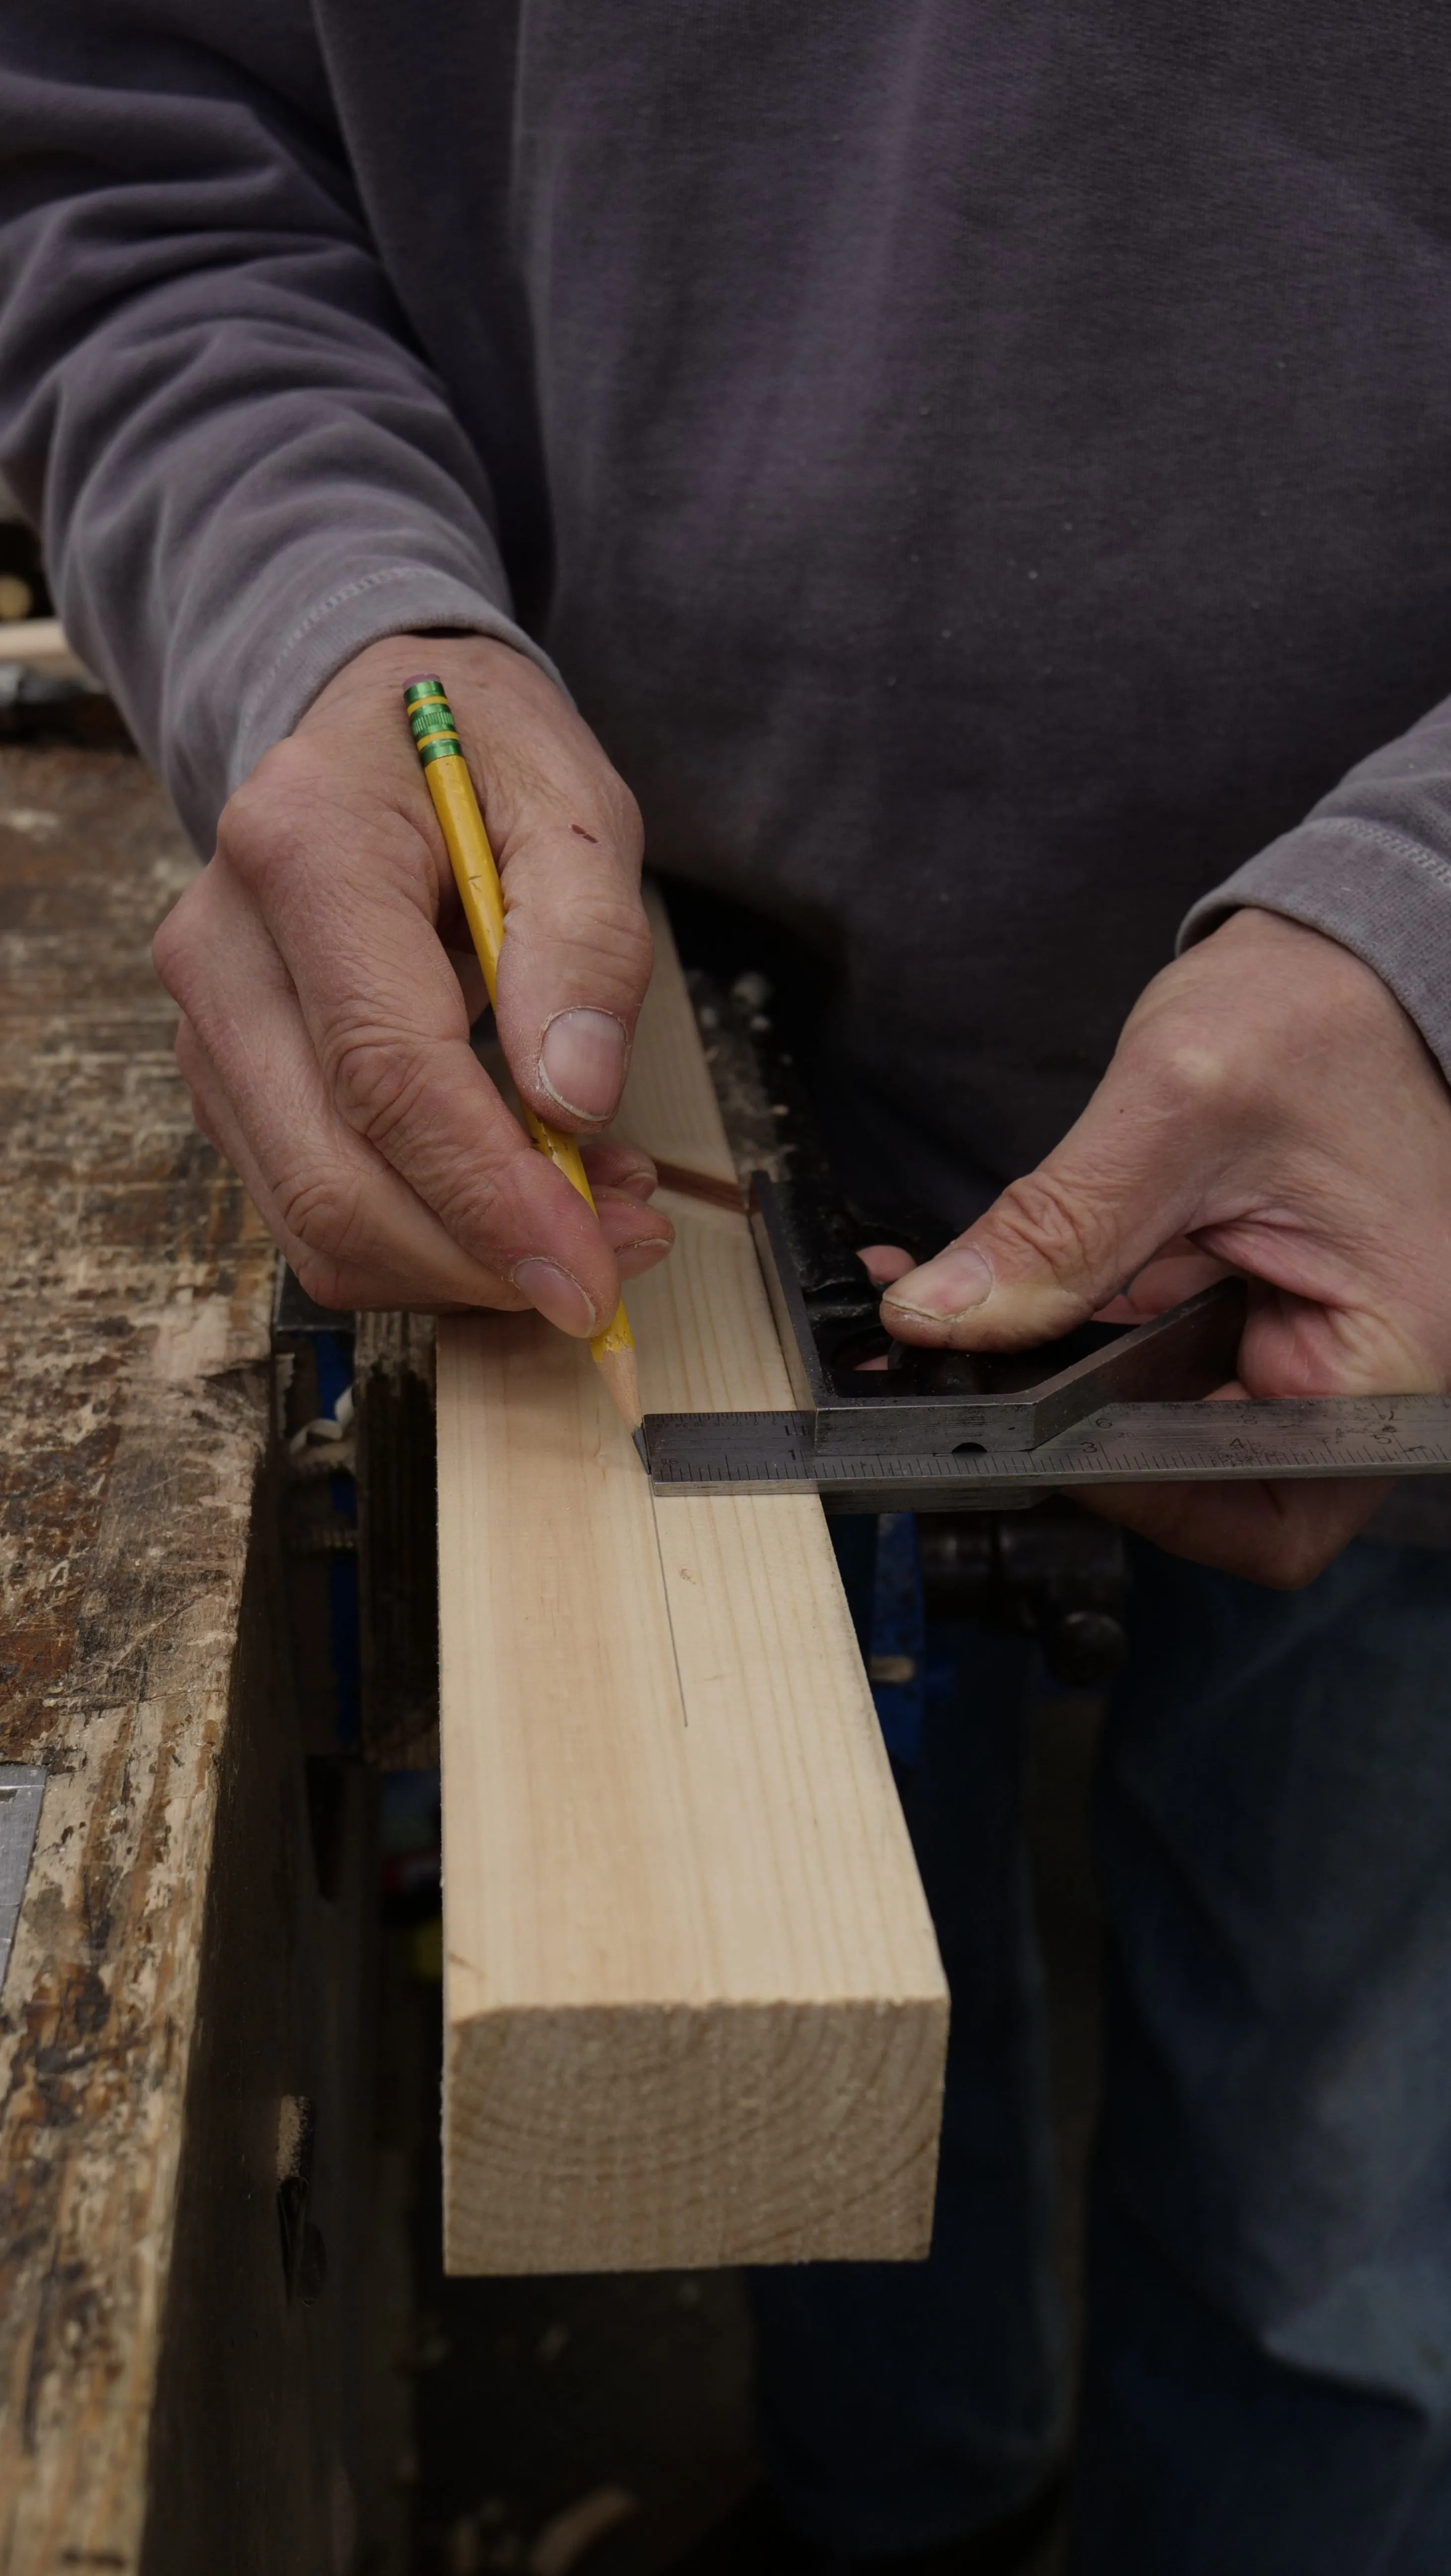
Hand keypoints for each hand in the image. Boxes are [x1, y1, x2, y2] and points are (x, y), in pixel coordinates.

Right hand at [153, 634, 672, 1322]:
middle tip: (619, 1258)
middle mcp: (222, 948)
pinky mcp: (229, 1082)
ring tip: (590, 1211)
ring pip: (315, 1221)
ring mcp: (209, 1026)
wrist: (373, 723)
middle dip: (481, 1257)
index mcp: (304, 852)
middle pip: (333, 1179)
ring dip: (460, 1262)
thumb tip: (573, 1099)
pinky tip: (520, 1189)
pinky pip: (316, 1209)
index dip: (489, 1197)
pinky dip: (428, 1236)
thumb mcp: (574, 803)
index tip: (588, 1274)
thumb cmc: (480, 756)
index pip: (386, 1072)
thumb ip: (586, 941)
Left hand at [879, 910, 1450, 1585]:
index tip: (1028, 1439)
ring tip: (943, 1330)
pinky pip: (1139, 1359)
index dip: (1144, 1500)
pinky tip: (976, 1291)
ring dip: (1045, 1387)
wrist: (1351, 958)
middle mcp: (1350, 1374)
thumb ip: (1061, 1224)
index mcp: (1388, 1356)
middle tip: (960, 1385)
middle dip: (1071, 1442)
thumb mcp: (1181, 1103)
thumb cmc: (1327, 1013)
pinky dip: (1061, 1331)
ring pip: (1152, 1424)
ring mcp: (1292, 1347)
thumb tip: (942, 1315)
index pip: (1268, 1516)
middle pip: (1205, 1484)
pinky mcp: (1236, 1314)